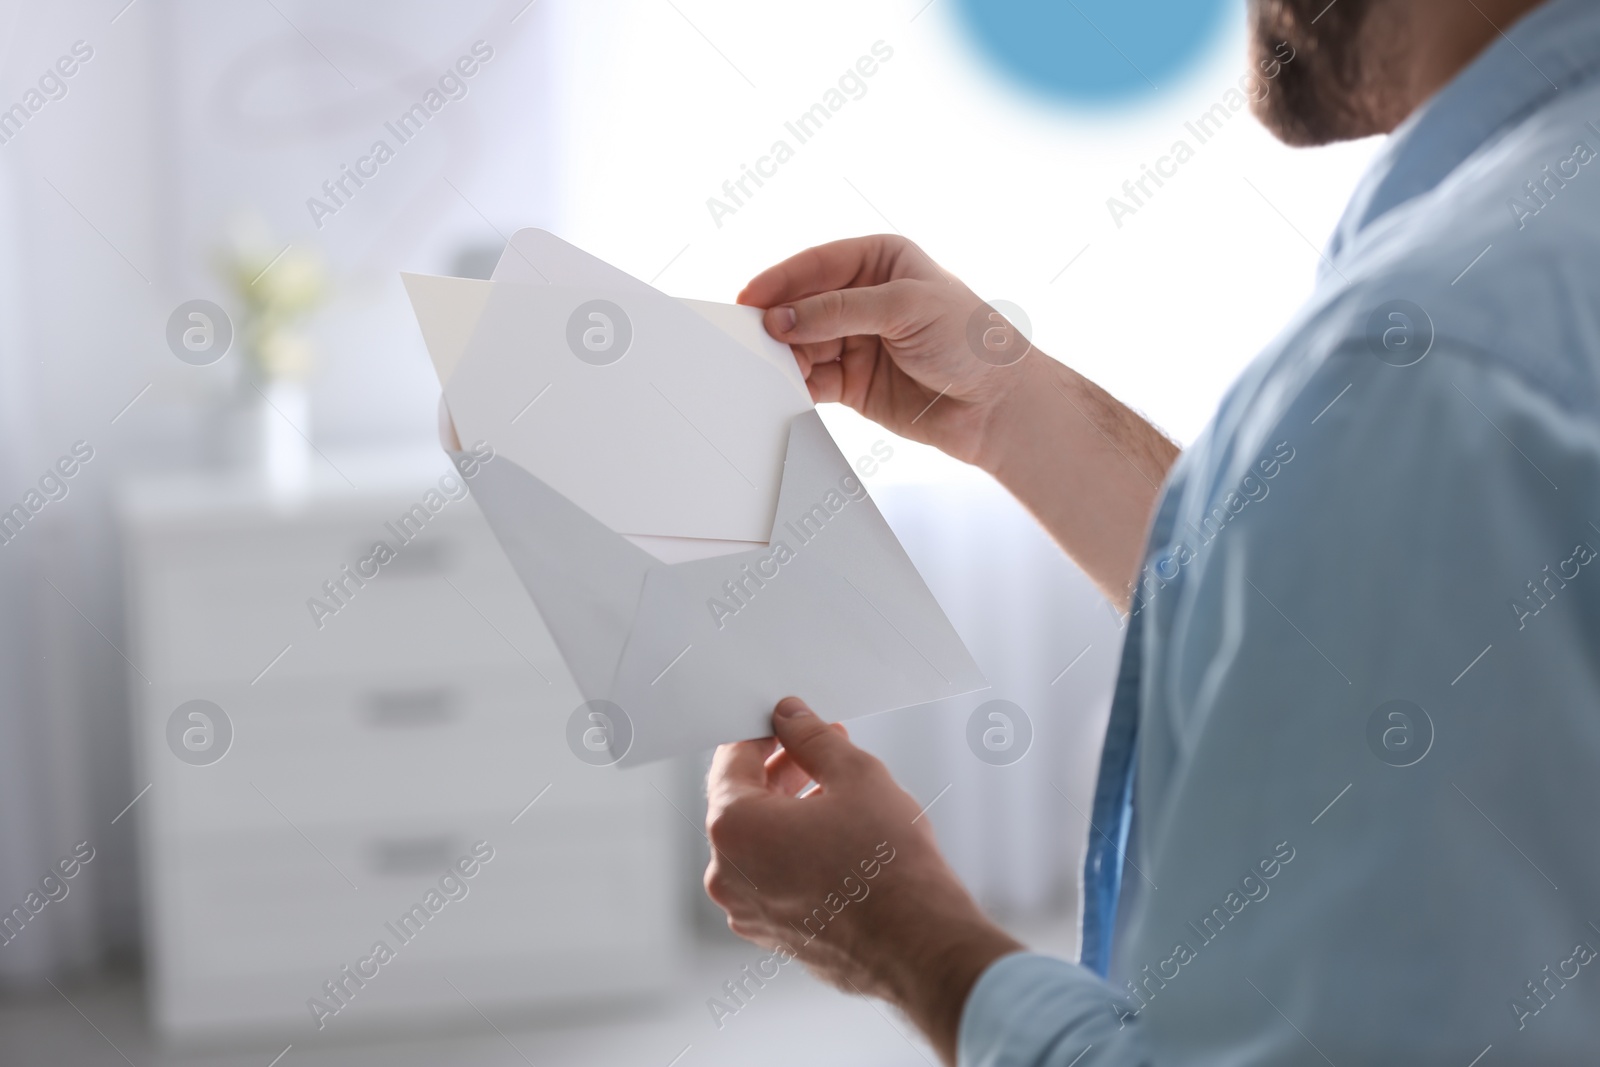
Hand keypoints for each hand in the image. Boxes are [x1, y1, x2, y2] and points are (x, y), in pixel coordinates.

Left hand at [704, 697, 1022, 1062]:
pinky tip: (836, 839)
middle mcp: (727, 874)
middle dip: (781, 770)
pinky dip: (794, 852)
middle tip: (822, 751)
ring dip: (790, 810)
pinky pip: (772, 877)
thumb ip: (812, 738)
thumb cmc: (889, 867)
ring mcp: (748, 910)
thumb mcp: (856, 776)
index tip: (791, 724)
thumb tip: (790, 718)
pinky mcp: (772, 934)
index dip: (764, 732)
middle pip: (742, 801)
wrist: (919, 946)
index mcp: (734, 828)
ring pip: (758, 842)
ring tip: (838, 793)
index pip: (731, 760)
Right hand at [738, 234, 1037, 468]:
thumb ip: (840, 310)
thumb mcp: (906, 308)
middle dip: (778, 321)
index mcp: (880, 260)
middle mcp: (863, 297)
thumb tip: (784, 317)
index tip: (751, 298)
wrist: (997, 406)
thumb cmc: (970, 342)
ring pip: (801, 343)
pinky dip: (794, 384)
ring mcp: (854, 340)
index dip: (782, 280)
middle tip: (752, 337)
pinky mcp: (850, 381)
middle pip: (803, 304)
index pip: (818, 264)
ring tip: (771, 367)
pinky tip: (783, 387)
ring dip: (784, 355)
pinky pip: (810, 379)